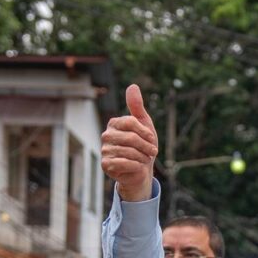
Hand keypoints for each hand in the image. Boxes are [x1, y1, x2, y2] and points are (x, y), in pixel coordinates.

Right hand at [101, 84, 158, 201]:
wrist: (141, 170)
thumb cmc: (143, 147)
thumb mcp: (144, 124)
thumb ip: (137, 107)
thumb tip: (132, 86)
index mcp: (115, 123)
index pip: (131, 122)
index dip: (145, 132)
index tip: (152, 139)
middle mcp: (106, 135)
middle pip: (131, 138)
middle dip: (146, 147)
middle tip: (152, 152)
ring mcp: (105, 150)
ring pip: (130, 152)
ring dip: (143, 157)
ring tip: (144, 159)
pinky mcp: (106, 164)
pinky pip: (124, 163)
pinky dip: (136, 166)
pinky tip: (138, 166)